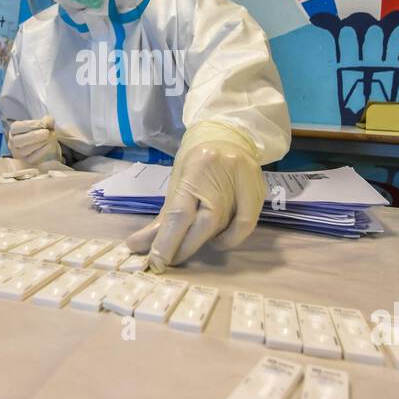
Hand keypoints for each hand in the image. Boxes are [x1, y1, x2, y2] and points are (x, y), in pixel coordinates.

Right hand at [6, 115, 61, 165]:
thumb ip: (46, 121)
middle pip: (18, 140)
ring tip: (51, 137)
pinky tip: (50, 144)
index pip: (16, 127)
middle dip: (34, 136)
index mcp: (14, 130)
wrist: (45, 146)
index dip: (31, 125)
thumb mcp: (43, 124)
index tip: (44, 124)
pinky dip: (42, 150)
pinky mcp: (27, 162)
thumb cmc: (41, 133)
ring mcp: (18, 154)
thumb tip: (49, 121)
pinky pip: (32, 158)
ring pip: (24, 150)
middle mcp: (13, 143)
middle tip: (47, 133)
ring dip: (39, 143)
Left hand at [126, 123, 263, 269]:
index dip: (167, 241)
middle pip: (205, 223)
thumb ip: (163, 216)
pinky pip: (246, 225)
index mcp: (196, 167)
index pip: (180, 212)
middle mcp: (223, 172)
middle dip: (185, 247)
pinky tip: (218, 239)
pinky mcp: (259, 191)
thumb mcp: (177, 181)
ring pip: (225, 226)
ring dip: (205, 242)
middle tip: (171, 259)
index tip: (156, 262)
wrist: (228, 135)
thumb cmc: (196, 160)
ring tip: (192, 244)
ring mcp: (245, 181)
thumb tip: (138, 245)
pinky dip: (230, 237)